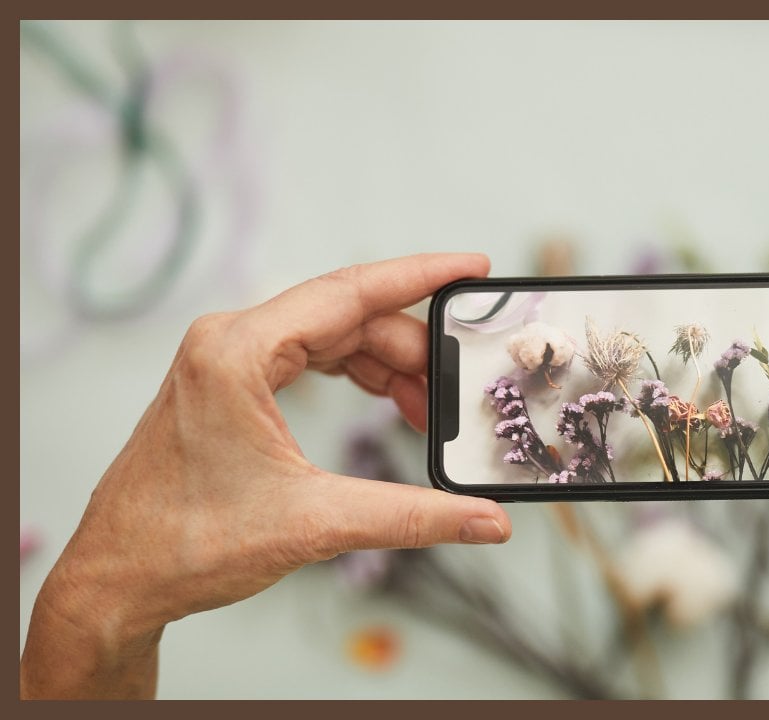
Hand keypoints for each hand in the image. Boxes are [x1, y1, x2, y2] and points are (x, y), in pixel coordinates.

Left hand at [20, 253, 512, 698]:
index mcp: (238, 352)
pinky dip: (359, 379)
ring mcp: (228, 361)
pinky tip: (390, 405)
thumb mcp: (315, 523)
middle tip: (460, 385)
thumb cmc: (182, 543)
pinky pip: (312, 359)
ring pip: (334, 338)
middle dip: (414, 349)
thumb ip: (413, 516)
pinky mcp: (231, 385)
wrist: (118, 579)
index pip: (350, 292)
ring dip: (389, 368)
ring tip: (430, 410)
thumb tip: (484, 519)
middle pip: (350, 318)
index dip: (421, 276)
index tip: (472, 267)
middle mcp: (230, 342)